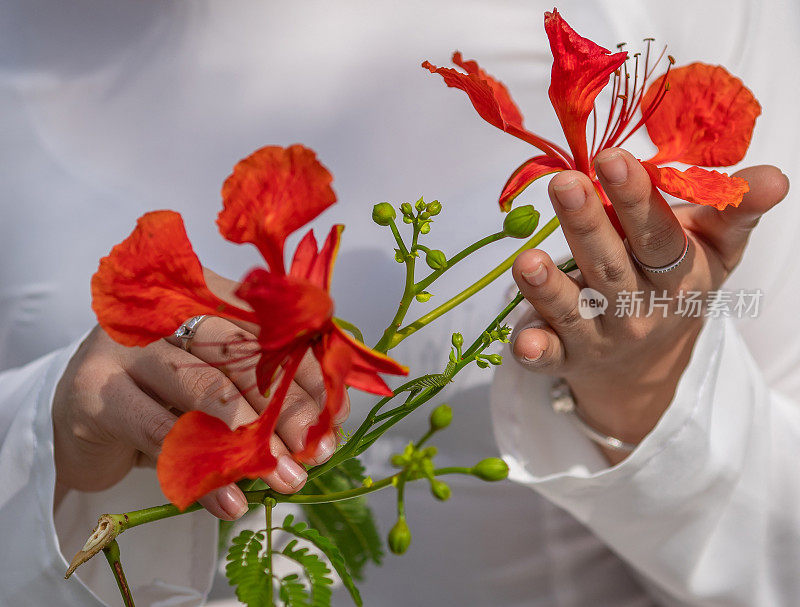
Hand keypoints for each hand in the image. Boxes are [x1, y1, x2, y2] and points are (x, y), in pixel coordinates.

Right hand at [53, 269, 345, 518]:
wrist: (77, 419)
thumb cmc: (163, 397)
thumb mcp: (219, 387)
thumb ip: (264, 395)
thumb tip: (327, 425)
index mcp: (205, 296)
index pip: (270, 329)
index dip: (308, 371)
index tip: (336, 415)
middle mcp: (166, 311)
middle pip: (241, 354)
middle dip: (286, 406)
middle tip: (317, 451)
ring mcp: (127, 347)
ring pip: (204, 388)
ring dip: (251, 440)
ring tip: (286, 478)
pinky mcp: (95, 391)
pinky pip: (160, 434)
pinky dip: (201, 472)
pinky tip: (229, 502)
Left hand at [510, 148, 788, 462]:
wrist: (648, 363)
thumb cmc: (676, 284)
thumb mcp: (715, 249)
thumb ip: (736, 211)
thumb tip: (776, 178)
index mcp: (674, 273)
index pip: (657, 236)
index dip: (636, 198)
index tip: (611, 158)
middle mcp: (636, 306)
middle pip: (609, 266)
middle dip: (587, 225)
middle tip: (564, 184)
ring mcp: (599, 335)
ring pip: (574, 310)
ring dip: (549, 289)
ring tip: (529, 260)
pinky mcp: (567, 356)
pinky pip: (550, 357)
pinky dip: (536, 352)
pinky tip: (519, 343)